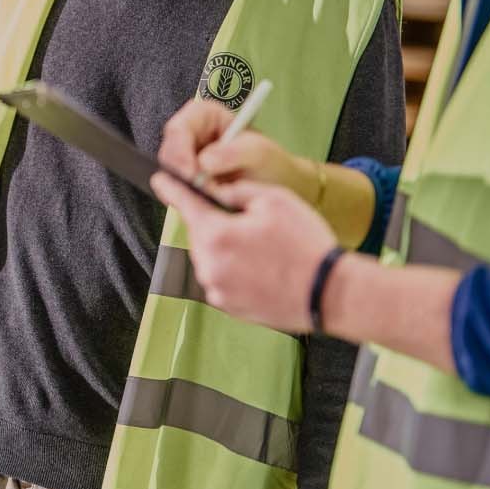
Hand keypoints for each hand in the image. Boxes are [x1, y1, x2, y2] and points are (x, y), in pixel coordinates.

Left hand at [149, 175, 340, 330]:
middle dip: (220, 224)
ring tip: (267, 250)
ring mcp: (218, 291)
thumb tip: (218, 192)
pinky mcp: (229, 307)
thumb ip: (237, 190)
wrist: (328, 292)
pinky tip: (265, 268)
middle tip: (256, 224)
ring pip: (213, 257)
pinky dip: (237, 270)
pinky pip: (224, 278)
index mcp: (216, 235)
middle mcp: (209, 266)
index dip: (172, 189)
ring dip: (230, 248)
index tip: (161, 181)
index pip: (185, 205)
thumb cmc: (306, 247)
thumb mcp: (275, 199)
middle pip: (201, 233)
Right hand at [159, 99, 312, 196]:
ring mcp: (187, 159)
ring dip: (186, 189)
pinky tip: (208, 202)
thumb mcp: (258, 152)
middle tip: (201, 191)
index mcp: (205, 115)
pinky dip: (189, 198)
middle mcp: (191, 134)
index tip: (192, 173)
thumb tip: (204, 161)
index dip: (180, 151)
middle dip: (181, 174)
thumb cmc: (269, 163)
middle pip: (169, 153)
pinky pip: (176, 190)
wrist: (276, 185)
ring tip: (213, 197)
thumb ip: (233, 153)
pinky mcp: (187, 181)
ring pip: (169, 174)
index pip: (179, 129)